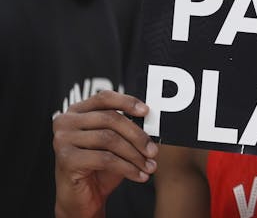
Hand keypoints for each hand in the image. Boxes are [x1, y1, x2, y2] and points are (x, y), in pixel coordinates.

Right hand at [53, 90, 158, 217]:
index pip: (104, 98)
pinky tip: (139, 175)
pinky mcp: (66, 159)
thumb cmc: (99, 168)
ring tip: (149, 166)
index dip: (127, 102)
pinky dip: (127, 168)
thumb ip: (126, 128)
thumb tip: (151, 122)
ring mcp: (63, 139)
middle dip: (137, 136)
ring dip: (135, 155)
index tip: (147, 111)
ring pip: (109, 139)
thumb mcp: (114, 144)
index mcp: (77, 111)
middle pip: (110, 119)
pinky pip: (105, 159)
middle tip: (154, 150)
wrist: (81, 199)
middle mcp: (66, 121)